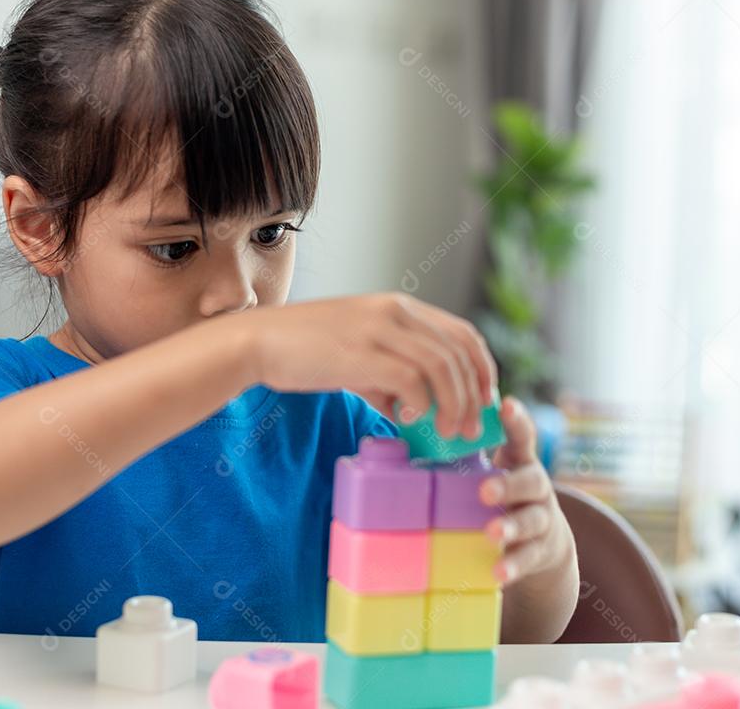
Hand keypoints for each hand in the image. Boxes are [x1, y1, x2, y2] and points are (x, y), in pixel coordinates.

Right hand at [237, 292, 496, 438]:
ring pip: (441, 365)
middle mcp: (395, 311)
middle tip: (470, 430)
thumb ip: (385, 378)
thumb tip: (408, 411)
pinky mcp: (360, 352)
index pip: (462, 333)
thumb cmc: (303, 350)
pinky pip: (409, 379)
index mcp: (399, 307)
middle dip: (473, 395)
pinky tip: (408, 419)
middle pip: (458, 352)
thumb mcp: (354, 354)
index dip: (482, 369)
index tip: (483, 402)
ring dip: (453, 404)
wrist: (257, 341)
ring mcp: (378, 329)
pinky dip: (419, 402)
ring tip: (447, 432)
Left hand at [478, 396, 574, 584]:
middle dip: (508, 485)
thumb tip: (408, 437)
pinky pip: (530, 557)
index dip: (515, 419)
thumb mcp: (491, 471)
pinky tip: (498, 572)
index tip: (504, 404)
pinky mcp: (542, 550)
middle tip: (484, 491)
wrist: (545, 540)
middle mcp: (537, 486)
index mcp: (521, 461)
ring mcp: (543, 519)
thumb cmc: (503, 495)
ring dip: (511, 527)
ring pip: (532, 520)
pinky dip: (514, 565)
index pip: (522, 435)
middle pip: (531, 481)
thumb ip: (464, 457)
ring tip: (491, 533)